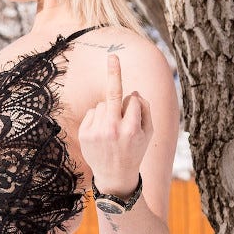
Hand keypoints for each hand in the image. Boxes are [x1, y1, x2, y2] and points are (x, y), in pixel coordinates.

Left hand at [78, 54, 153, 197]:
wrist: (115, 176)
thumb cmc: (135, 150)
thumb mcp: (148, 133)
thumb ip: (145, 110)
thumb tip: (133, 91)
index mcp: (131, 130)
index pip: (131, 100)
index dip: (133, 101)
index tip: (120, 70)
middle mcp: (113, 130)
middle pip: (113, 95)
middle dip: (115, 79)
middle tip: (113, 56)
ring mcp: (96, 132)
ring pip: (102, 104)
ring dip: (108, 110)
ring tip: (112, 130)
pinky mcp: (84, 134)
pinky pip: (91, 112)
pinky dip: (97, 116)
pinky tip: (102, 132)